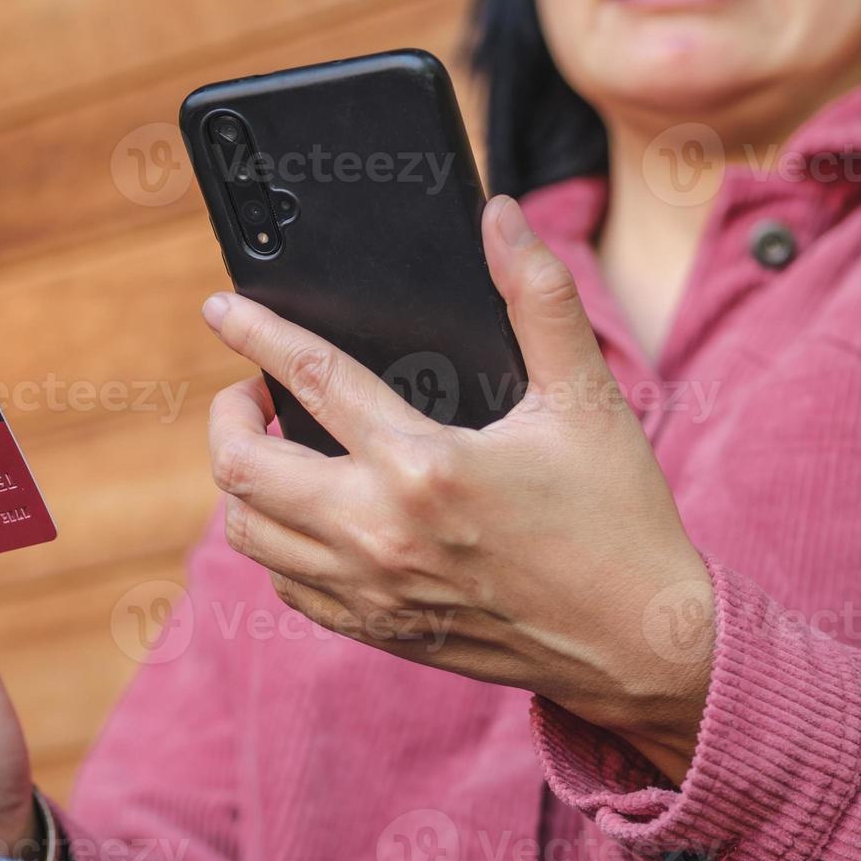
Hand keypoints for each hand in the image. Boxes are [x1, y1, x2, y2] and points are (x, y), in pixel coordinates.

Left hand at [203, 196, 713, 783]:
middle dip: (228, 415)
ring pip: (248, 531)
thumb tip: (502, 217)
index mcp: (425, 465)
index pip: (311, 377)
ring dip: (244, 481)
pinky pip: (285, 583)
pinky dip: (275, 540)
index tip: (220, 308)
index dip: (255, 333)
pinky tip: (306, 514)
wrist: (639, 643)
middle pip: (242, 467)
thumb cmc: (616, 518)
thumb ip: (539, 297)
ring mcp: (371, 588)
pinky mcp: (376, 628)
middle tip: (252, 392)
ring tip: (274, 448)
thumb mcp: (585, 399)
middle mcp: (380, 531)